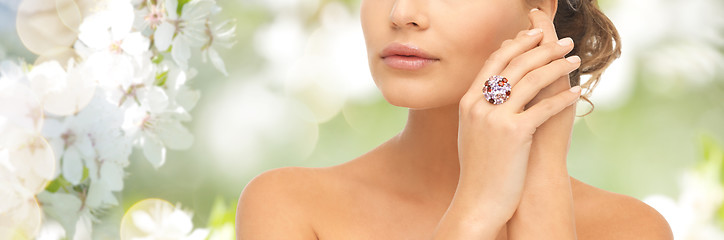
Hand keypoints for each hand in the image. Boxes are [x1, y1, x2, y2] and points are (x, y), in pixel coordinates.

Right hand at [454, 10, 581, 225]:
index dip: (517, 44)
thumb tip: (499, 86)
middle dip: (543, 49)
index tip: (536, 36)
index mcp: (468, 101)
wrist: (478, 200)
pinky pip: (544, 107)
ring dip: (557, 66)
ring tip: (575, 61)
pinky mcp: (514, 133)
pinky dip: (563, 98)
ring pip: (531, 80)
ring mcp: (495, 118)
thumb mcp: (472, 131)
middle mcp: (479, 105)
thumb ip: (481, 106)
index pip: (494, 61)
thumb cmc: (480, 168)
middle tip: (564, 42)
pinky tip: (577, 93)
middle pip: (515, 64)